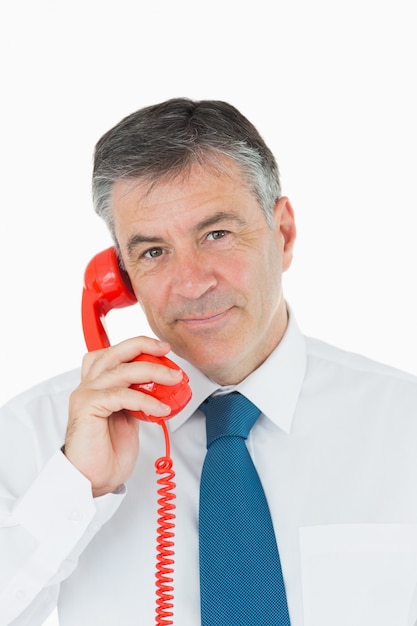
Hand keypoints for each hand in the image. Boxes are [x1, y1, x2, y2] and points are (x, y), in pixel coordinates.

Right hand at [65, 337, 182, 496]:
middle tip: (165, 351)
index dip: (137, 346)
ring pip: (122, 370)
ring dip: (153, 372)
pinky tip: (161, 409)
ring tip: (173, 380)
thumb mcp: (128, 416)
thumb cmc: (107, 452)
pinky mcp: (88, 407)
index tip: (161, 349)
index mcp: (97, 384)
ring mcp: (86, 394)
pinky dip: (146, 400)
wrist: (92, 479)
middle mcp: (89, 385)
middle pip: (114, 352)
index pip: (113, 353)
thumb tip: (159, 386)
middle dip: (143, 346)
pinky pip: (123, 395)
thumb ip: (136, 397)